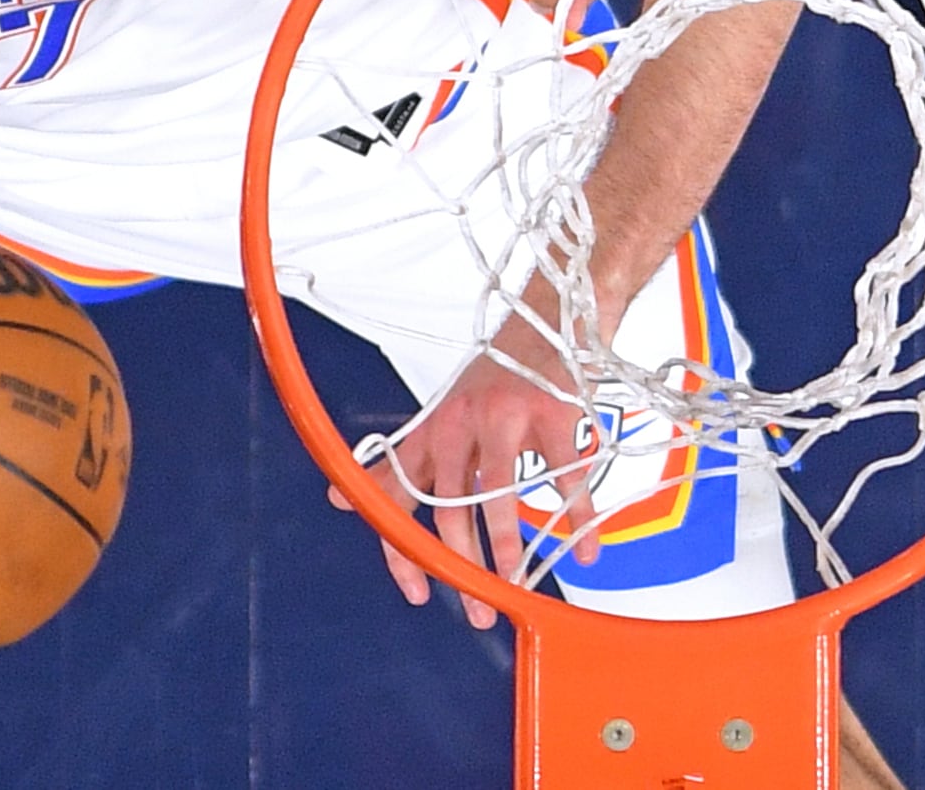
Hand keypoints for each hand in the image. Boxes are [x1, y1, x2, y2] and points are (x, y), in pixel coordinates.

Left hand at [331, 309, 599, 628]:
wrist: (547, 319)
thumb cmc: (494, 377)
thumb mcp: (440, 419)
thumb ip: (398, 464)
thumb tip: (340, 499)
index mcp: (431, 432)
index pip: (399, 498)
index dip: (403, 551)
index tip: (418, 592)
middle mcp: (459, 423)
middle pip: (448, 507)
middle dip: (463, 565)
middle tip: (481, 605)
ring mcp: (504, 416)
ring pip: (497, 494)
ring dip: (507, 546)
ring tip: (518, 582)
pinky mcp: (549, 411)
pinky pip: (563, 476)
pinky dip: (578, 517)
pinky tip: (584, 546)